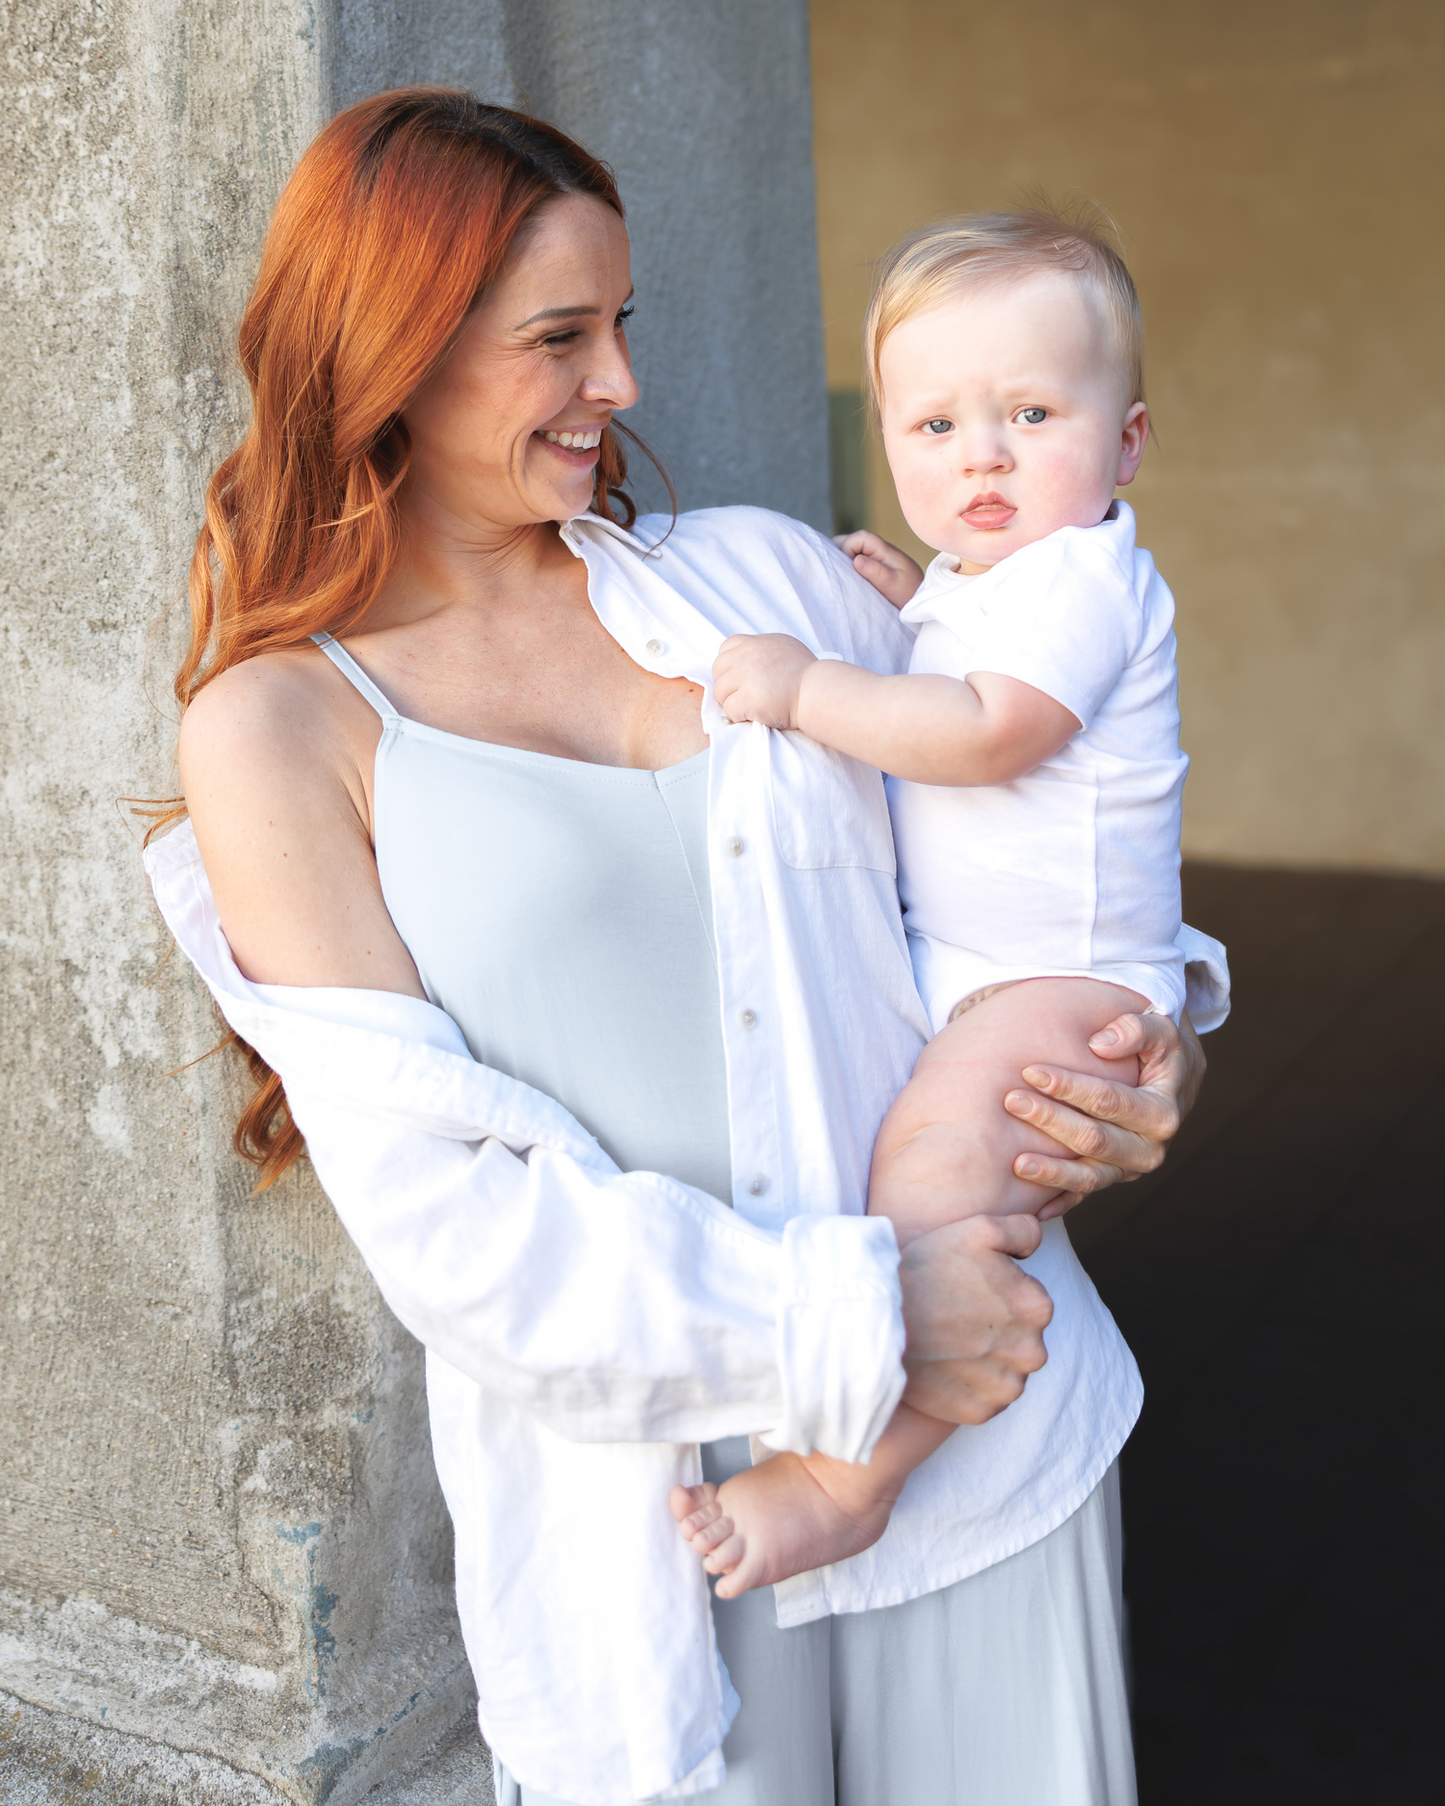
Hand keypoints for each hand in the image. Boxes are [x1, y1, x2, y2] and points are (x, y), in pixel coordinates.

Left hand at [712, 633, 816, 728]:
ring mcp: (745, 676)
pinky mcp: (747, 698)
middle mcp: (747, 656)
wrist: (817, 692)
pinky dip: (740, 716)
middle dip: (727, 684)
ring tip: (752, 706)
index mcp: (756, 643)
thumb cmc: (806, 675)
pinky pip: (730, 710)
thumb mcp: (785, 648)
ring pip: (720, 692)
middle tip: (744, 695)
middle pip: (718, 670)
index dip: (729, 665)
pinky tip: (755, 714)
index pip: (726, 648)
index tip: (740, 677)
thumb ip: (763, 651)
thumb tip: (746, 661)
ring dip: (733, 701)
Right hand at [834, 530, 924, 608]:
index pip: (858, 538)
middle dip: (840, 554)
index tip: (847, 569)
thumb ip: (875, 571)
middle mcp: (876, 549)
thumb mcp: (893, 583)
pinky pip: (851, 561)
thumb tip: (856, 560)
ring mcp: (871, 557)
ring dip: (842, 563)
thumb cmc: (907, 592)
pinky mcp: (869, 567)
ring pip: (848, 552)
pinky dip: (845, 568)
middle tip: (841, 575)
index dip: (847, 549)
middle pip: (849, 541)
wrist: (919, 601)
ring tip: (843, 578)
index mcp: (883, 548)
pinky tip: (846, 581)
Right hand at [897, 1215, 1052, 1423]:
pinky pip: (984, 1398)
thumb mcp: (979, 1228)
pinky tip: (944, 1365)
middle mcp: (1032, 1352)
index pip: (1030, 1300)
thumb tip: (1036, 1245)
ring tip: (948, 1341)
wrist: (877, 1320)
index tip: (968, 1290)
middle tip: (956, 1316)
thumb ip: (1023, 1230)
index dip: (998, 1291)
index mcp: (1037, 1307)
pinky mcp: (980, 1412)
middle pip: (1021, 1338)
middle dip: (997, 1329)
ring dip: (985, 1359)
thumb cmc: (926, 1271)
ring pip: (1005, 1370)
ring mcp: (1006, 1387)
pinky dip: (968, 1386)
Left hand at [1004, 1009, 1204, 1218]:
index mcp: (1162, 1112)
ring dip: (1052, 1171)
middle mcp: (1150, 1148)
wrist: (1172, 1077)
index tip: (1032, 1071)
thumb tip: (1099, 1044)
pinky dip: (1061, 1201)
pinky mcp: (1114, 1176)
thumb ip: (1135, 1029)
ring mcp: (1130, 1167)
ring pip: (1089, 1176)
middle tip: (1011, 1100)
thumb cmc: (1158, 1048)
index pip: (1108, 1101)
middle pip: (1094, 1140)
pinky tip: (1033, 1208)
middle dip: (1051, 1120)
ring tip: (1016, 1163)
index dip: (1070, 1087)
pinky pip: (1085, 1194)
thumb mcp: (1159, 1028)